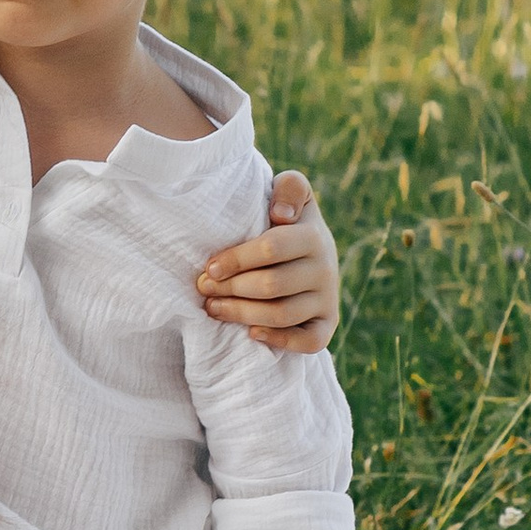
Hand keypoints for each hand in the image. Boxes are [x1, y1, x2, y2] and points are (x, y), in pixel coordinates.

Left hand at [197, 169, 338, 351]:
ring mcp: (327, 299)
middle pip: (271, 285)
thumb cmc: (285, 220)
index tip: (208, 268)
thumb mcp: (290, 192)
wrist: (311, 252)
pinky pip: (310, 342)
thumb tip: (280, 215)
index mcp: (313, 236)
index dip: (235, 260)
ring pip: (282, 315)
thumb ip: (289, 187)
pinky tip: (251, 333)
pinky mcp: (327, 324)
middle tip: (202, 288)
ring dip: (241, 314)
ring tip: (212, 307)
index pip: (270, 249)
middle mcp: (326, 269)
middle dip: (230, 288)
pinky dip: (280, 340)